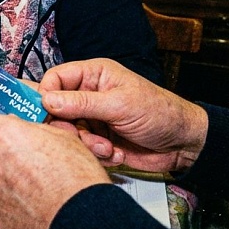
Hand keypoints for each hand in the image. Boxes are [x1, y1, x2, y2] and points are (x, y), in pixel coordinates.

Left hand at [0, 107, 110, 228]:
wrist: (81, 221)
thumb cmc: (76, 179)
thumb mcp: (61, 137)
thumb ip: (30, 129)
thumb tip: (19, 125)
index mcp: (2, 135)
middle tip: (18, 157)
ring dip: (0, 176)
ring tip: (29, 185)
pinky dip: (4, 199)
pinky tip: (27, 202)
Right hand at [39, 58, 208, 171]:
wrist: (184, 145)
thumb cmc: (160, 113)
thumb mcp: (120, 105)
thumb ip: (81, 103)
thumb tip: (46, 99)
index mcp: (94, 74)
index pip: (55, 78)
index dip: (45, 94)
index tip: (44, 112)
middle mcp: (88, 94)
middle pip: (55, 108)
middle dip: (66, 126)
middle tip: (77, 136)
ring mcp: (92, 118)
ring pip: (67, 131)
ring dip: (85, 143)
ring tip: (107, 148)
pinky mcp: (96, 139)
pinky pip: (80, 147)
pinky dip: (96, 153)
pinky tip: (115, 153)